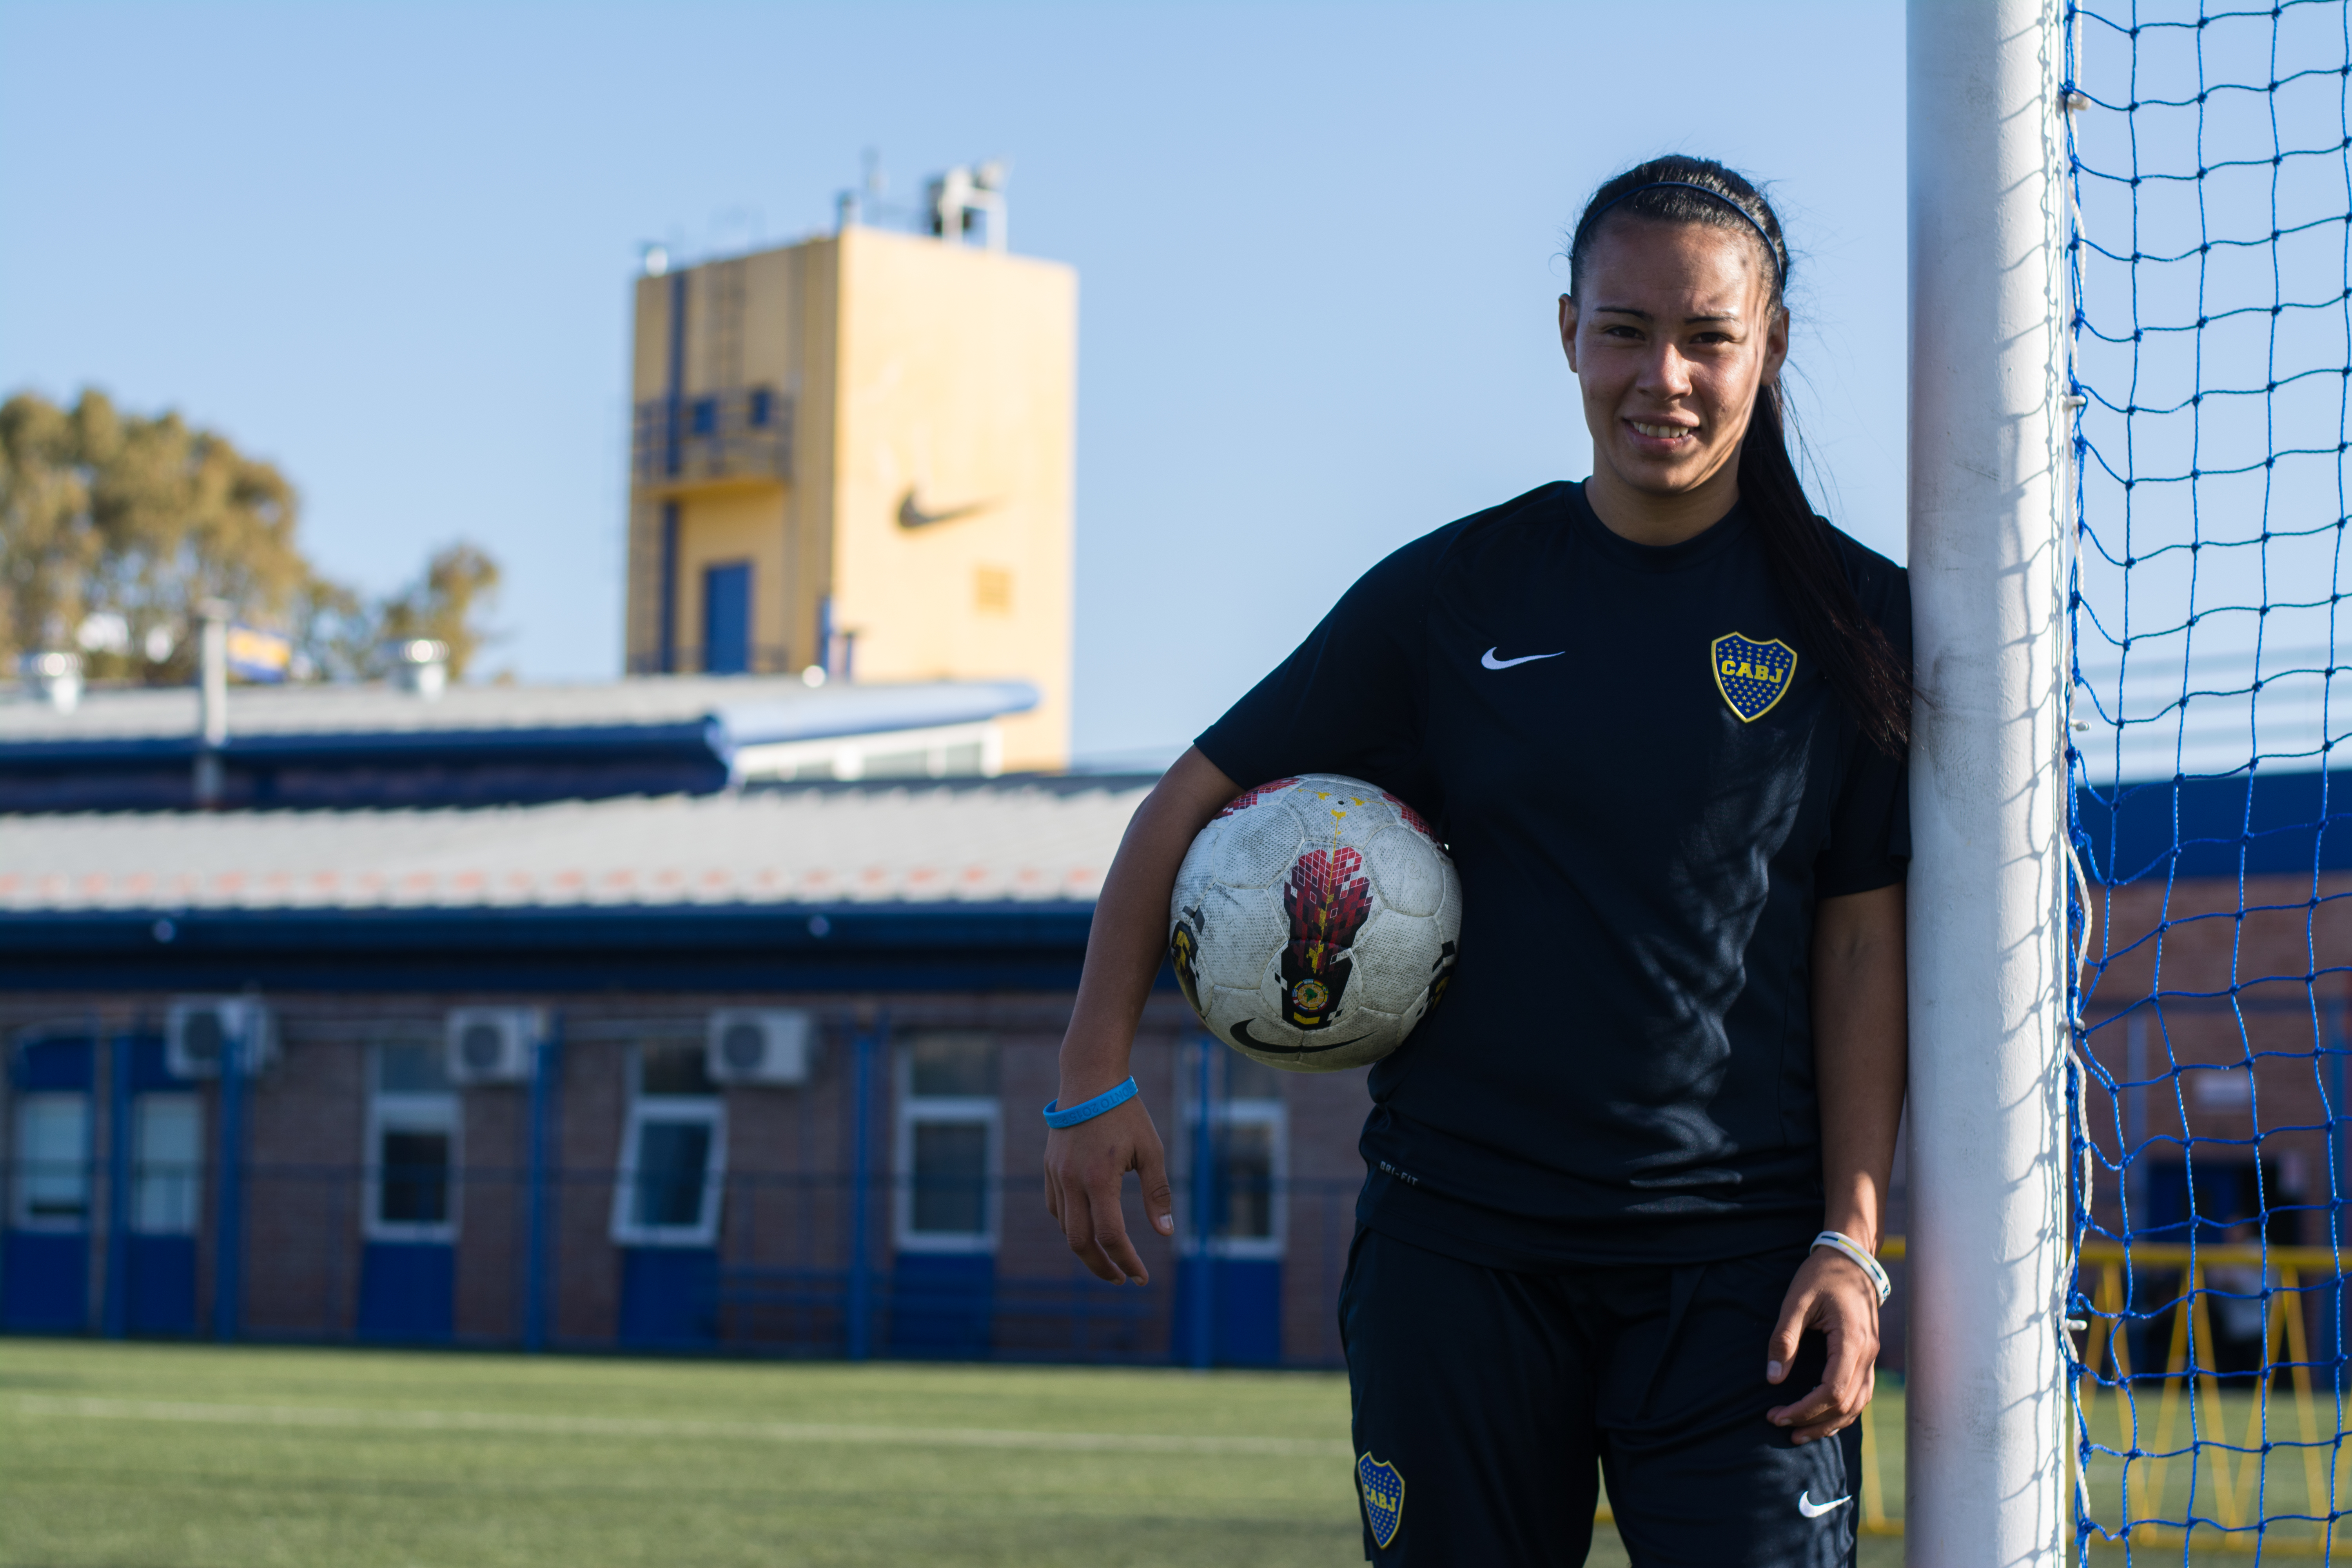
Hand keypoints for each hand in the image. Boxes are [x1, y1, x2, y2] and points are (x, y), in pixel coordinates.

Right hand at [1042, 1094, 1174, 1284]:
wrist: (1089, 1079)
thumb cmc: (1126, 1113)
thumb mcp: (1151, 1151)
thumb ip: (1158, 1193)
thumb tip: (1166, 1233)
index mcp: (1099, 1178)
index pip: (1110, 1235)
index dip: (1127, 1261)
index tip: (1141, 1277)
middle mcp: (1072, 1181)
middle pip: (1079, 1242)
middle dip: (1101, 1267)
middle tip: (1121, 1279)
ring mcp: (1056, 1175)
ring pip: (1065, 1228)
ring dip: (1086, 1249)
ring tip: (1109, 1258)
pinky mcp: (1049, 1168)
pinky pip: (1055, 1208)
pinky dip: (1070, 1226)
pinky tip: (1088, 1229)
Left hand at [1763, 1245, 1880, 1443]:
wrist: (1851, 1258)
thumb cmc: (1822, 1275)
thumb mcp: (1796, 1301)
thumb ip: (1784, 1339)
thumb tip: (1773, 1379)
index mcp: (1851, 1341)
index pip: (1832, 1391)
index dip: (1805, 1409)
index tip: (1777, 1414)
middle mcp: (1868, 1354)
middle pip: (1846, 1404)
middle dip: (1813, 1420)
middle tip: (1780, 1424)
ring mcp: (1872, 1356)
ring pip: (1857, 1404)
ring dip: (1830, 1422)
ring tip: (1799, 1432)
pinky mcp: (1867, 1356)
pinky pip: (1860, 1393)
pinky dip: (1842, 1410)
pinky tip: (1822, 1416)